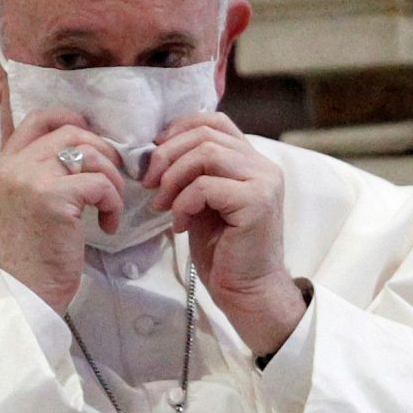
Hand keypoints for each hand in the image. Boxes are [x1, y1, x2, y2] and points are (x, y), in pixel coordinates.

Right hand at [0, 109, 124, 313]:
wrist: (27, 290)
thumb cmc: (34, 251)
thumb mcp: (25, 201)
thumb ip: (40, 171)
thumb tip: (82, 144)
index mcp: (4, 165)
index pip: (37, 118)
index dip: (70, 119)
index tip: (91, 139)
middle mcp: (13, 167)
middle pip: (71, 132)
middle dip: (102, 151)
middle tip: (112, 179)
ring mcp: (31, 180)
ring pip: (90, 154)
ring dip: (112, 178)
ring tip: (110, 205)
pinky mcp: (54, 198)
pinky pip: (100, 183)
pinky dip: (113, 202)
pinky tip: (108, 224)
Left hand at [143, 113, 306, 355]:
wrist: (248, 291)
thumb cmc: (224, 250)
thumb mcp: (203, 202)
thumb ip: (193, 173)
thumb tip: (157, 150)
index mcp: (250, 161)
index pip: (214, 121)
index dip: (179, 128)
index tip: (155, 152)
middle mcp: (262, 166)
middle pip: (205, 134)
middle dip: (167, 155)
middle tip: (149, 183)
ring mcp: (263, 182)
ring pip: (205, 154)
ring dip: (173, 177)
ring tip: (162, 204)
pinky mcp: (257, 202)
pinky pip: (206, 186)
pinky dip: (184, 202)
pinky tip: (180, 223)